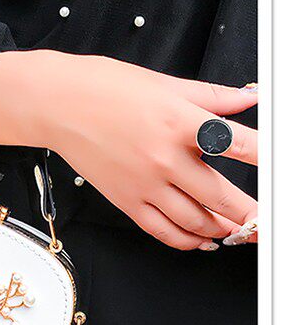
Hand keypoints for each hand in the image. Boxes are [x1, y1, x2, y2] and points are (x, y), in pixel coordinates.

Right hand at [0, 51, 257, 250]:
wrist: (59, 105)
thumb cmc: (106, 88)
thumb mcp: (167, 84)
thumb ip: (213, 97)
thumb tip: (249, 98)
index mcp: (181, 122)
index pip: (241, 145)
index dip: (268, 160)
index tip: (279, 177)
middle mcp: (165, 159)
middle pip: (222, 197)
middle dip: (252, 214)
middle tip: (266, 223)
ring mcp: (145, 185)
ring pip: (194, 221)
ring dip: (222, 231)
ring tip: (239, 231)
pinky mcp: (126, 201)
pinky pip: (163, 231)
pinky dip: (187, 241)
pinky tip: (203, 241)